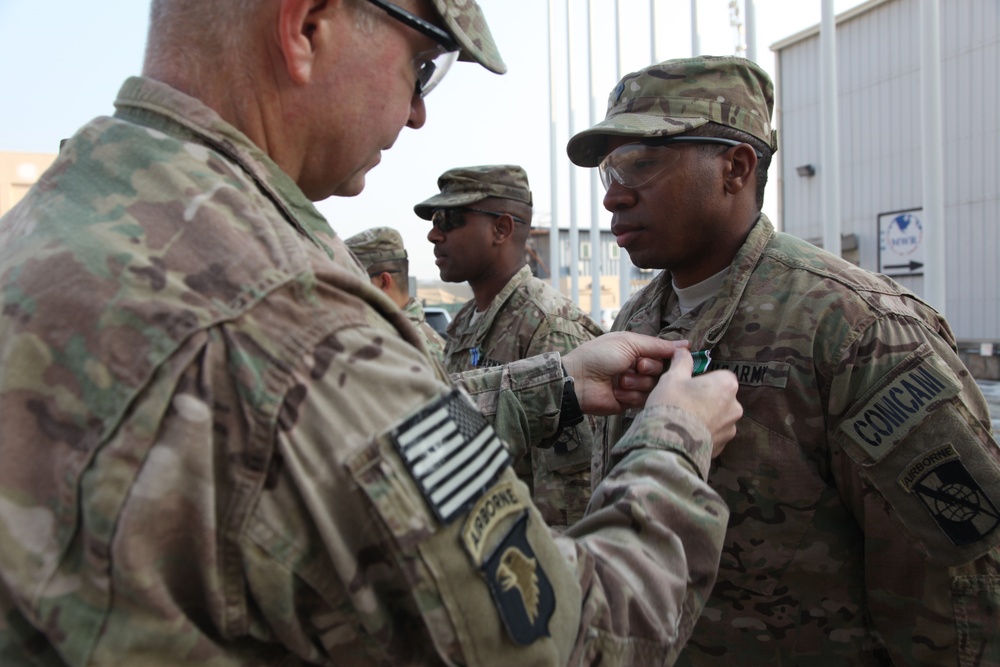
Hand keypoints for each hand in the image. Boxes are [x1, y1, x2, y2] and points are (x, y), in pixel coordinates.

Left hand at [561, 332, 688, 414]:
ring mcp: (635, 386)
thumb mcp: (629, 342)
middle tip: (635, 366)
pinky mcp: (630, 403)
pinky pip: (644, 402)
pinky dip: (631, 396)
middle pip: (663, 372)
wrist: (578, 380)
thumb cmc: (600, 355)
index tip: (673, 356)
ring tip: (620, 380)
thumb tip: (686, 345)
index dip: (669, 356)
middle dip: (649, 369)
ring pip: (655, 387)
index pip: (665, 354)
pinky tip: (617, 393)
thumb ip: (657, 345)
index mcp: (639, 350)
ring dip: (638, 383)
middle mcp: (639, 367)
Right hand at [647, 348, 741, 456]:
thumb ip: (682, 362)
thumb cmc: (672, 404)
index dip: (703, 380)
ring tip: (683, 422)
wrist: (669, 444)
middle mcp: (735, 407)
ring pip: (717, 417)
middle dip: (705, 399)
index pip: (720, 376)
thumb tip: (683, 350)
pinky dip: (702, 433)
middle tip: (682, 403)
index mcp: (727, 385)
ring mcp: (730, 429)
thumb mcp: (672, 377)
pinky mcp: (722, 447)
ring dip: (705, 418)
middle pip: (720, 397)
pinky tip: (686, 435)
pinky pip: (713, 435)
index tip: (687, 385)